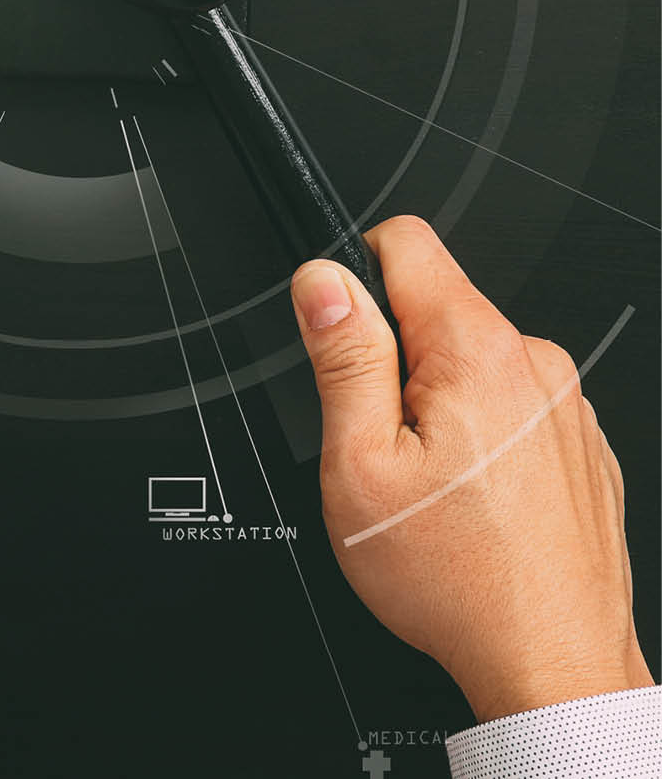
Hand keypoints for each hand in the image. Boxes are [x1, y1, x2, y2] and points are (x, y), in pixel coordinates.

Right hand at [291, 215, 652, 722]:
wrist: (552, 667)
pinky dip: (487, 440)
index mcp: (475, 349)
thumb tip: (323, 279)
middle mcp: (534, 362)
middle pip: (439, 309)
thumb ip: (342, 358)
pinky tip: (476, 505)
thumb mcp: (359, 466)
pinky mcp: (583, 445)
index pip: (405, 239)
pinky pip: (515, 409)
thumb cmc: (459, 582)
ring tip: (436, 488)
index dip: (356, 274)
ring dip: (444, 404)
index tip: (349, 335)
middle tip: (389, 445)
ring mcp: (567, 405)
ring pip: (477, 364)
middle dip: (398, 360)